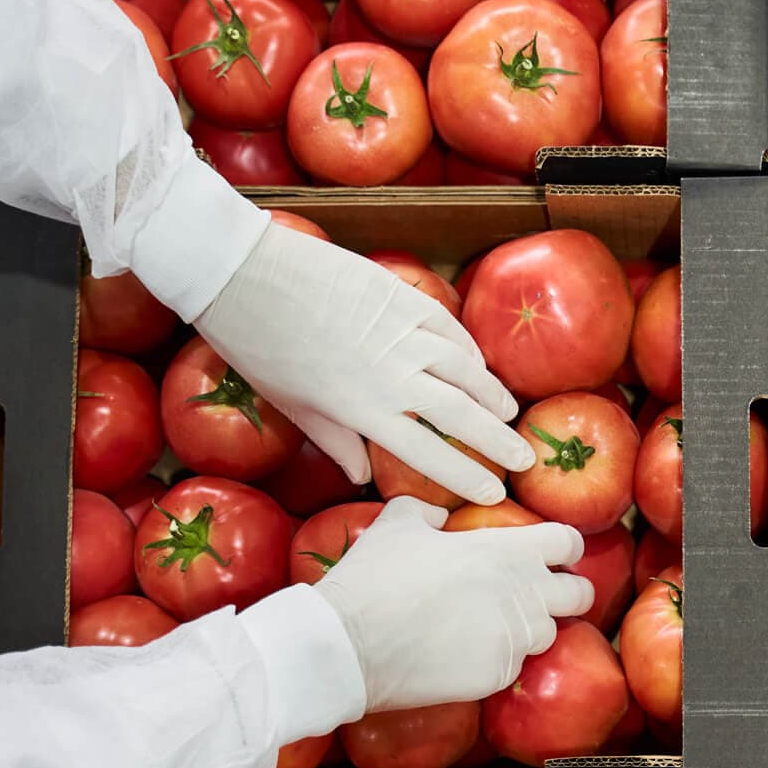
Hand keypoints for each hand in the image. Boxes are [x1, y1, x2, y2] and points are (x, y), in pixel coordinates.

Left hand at [194, 224, 531, 502]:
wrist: (243, 274)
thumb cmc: (256, 346)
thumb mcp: (292, 405)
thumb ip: (336, 440)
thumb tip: (361, 475)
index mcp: (362, 408)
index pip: (428, 453)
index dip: (465, 476)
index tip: (492, 493)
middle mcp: (391, 373)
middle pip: (462, 413)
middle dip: (498, 439)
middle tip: (524, 457)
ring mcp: (400, 331)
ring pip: (464, 368)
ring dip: (492, 393)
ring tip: (509, 412)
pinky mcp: (399, 295)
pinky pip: (448, 327)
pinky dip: (469, 349)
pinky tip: (478, 363)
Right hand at [313, 497, 593, 711]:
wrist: (350, 643)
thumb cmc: (374, 577)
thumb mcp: (397, 524)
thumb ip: (427, 512)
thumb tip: (438, 515)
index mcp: (507, 550)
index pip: (569, 542)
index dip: (564, 547)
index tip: (552, 554)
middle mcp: (523, 594)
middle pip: (579, 594)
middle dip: (567, 592)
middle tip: (539, 594)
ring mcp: (514, 639)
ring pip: (547, 633)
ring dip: (528, 627)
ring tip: (490, 624)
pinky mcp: (497, 674)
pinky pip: (513, 664)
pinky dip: (496, 658)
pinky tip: (464, 652)